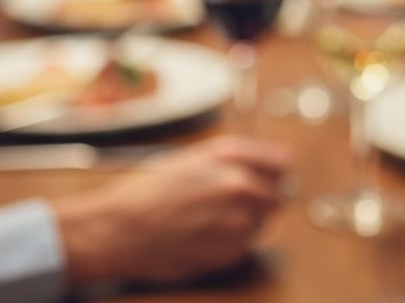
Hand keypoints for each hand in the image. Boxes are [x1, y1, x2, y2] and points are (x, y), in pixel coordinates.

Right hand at [54, 136, 292, 285]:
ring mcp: (237, 219)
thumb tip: (275, 167)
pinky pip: (244, 246)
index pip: (283, 162)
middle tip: (231, 205)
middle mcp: (239, 183)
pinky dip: (231, 244)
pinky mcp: (231, 251)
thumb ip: (235, 160)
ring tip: (209, 221)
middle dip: (261, 200)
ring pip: (261, 222)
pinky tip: (203, 238)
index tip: (274, 178)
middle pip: (277, 195)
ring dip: (245, 223)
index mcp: (229, 154)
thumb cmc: (151, 190)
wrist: (122, 228)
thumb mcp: (194, 158)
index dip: (278, 172)